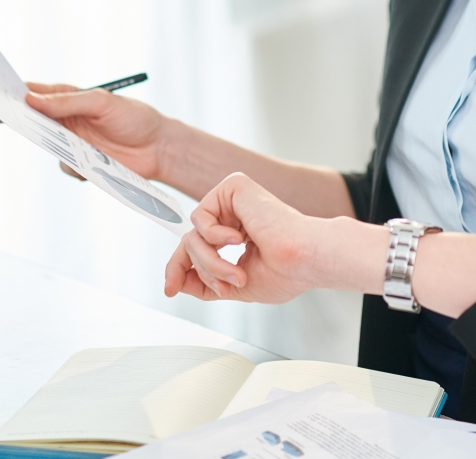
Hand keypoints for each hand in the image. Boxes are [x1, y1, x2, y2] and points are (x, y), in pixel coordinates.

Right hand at [25, 82, 169, 180]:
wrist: (158, 148)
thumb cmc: (133, 117)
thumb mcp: (102, 102)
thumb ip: (67, 102)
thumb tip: (32, 99)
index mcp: (70, 98)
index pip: (37, 94)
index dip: (18, 93)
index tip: (0, 93)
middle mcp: (68, 120)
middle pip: (36, 122)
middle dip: (26, 122)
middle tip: (19, 122)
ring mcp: (74, 143)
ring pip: (49, 147)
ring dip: (56, 147)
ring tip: (75, 146)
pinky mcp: (83, 164)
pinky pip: (66, 166)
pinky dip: (75, 166)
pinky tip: (93, 163)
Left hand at [165, 173, 381, 303]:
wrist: (305, 259)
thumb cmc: (287, 272)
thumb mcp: (235, 285)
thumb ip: (206, 282)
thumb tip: (176, 283)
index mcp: (238, 235)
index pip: (197, 249)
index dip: (180, 269)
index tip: (170, 289)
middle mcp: (234, 215)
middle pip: (190, 243)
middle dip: (201, 270)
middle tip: (223, 287)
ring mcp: (233, 200)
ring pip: (193, 234)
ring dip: (210, 261)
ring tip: (236, 272)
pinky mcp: (233, 186)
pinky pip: (200, 216)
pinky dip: (213, 236)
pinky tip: (238, 239)